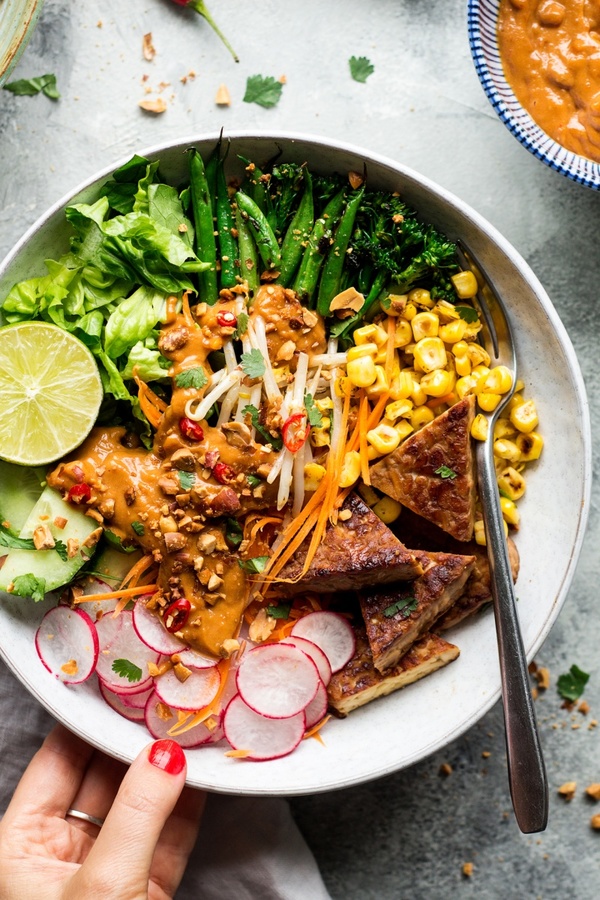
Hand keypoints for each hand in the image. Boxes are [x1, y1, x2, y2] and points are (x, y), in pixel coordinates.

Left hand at [0, 724, 204, 899]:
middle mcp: (60, 852)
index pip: (58, 763)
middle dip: (135, 743)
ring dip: (167, 772)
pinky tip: (204, 774)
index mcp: (23, 846)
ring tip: (193, 729)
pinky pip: (167, 836)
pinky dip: (187, 806)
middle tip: (168, 704)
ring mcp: (104, 870)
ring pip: (138, 805)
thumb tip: (166, 753)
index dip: (90, 725)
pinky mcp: (144, 890)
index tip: (127, 689)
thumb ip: (137, 814)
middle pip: (102, 778)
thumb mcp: (104, 885)